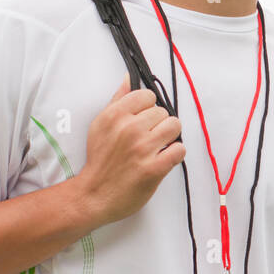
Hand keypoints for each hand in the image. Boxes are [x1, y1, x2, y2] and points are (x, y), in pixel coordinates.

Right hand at [77, 73, 185, 227]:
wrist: (94, 195)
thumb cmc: (100, 160)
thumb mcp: (100, 125)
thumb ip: (117, 100)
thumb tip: (128, 78)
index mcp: (115, 115)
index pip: (147, 95)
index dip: (149, 108)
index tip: (144, 119)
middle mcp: (129, 129)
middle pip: (163, 112)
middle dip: (159, 124)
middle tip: (149, 138)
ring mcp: (142, 149)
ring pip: (174, 126)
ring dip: (170, 136)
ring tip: (158, 146)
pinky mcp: (154, 169)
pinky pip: (179, 149)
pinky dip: (175, 154)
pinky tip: (164, 158)